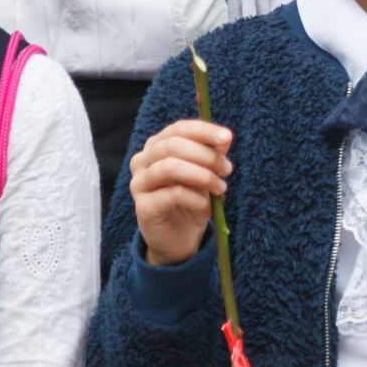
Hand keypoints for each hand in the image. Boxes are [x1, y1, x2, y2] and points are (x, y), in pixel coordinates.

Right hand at [130, 120, 232, 266]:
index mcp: (156, 147)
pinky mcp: (143, 206)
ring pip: (170, 167)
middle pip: (172, 145)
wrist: (180, 238)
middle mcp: (142, 161)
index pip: (178, 129)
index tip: (227, 137)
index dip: (203, 131)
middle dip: (206, 156)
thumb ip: (212, 154)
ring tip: (220, 187)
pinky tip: (206, 206)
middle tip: (227, 169)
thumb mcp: (206, 173)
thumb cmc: (192, 200)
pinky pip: (173, 194)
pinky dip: (197, 198)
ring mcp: (139, 184)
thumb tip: (225, 138)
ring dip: (202, 175)